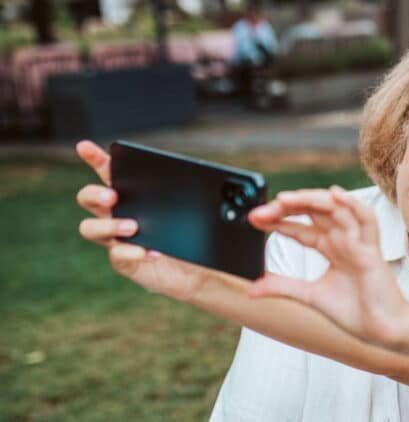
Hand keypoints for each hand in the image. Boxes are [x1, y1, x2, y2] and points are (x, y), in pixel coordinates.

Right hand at [75, 140, 210, 300]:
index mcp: (135, 195)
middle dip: (94, 194)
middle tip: (113, 196)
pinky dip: (132, 253)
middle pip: (88, 197)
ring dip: (108, 224)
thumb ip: (213, 200)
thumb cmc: (199, 237)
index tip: (85, 147)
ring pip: (90, 228)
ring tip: (133, 226)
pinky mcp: (126, 263)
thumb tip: (234, 201)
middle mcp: (119, 214)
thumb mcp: (207, 213)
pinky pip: (117, 256)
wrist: (202, 273)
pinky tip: (153, 252)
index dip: (95, 158)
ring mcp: (119, 240)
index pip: (109, 172)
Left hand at [248, 186, 408, 344]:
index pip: (301, 226)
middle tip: (262, 211)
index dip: (278, 220)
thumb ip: (282, 287)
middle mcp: (343, 240)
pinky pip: (366, 221)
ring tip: (285, 199)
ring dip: (311, 200)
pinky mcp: (372, 250)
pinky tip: (335, 195)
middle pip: (314, 212)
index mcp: (330, 248)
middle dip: (287, 208)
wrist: (381, 331)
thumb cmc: (355, 312)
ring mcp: (358, 242)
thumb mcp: (309, 296)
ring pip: (335, 209)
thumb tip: (251, 289)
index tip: (254, 220)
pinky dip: (353, 205)